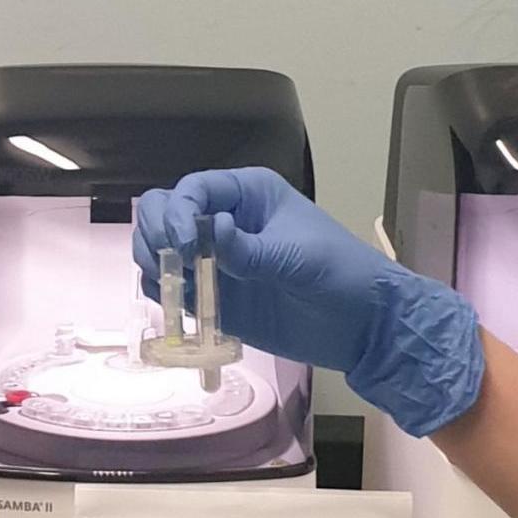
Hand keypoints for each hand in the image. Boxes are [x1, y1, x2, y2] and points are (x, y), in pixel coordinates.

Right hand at [132, 167, 484, 437]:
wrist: (362, 326)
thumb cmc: (340, 274)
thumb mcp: (296, 257)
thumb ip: (248, 248)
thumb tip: (209, 229)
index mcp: (246, 195)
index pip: (191, 191)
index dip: (177, 213)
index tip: (184, 246)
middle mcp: (223, 221)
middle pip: (163, 214)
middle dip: (155, 236)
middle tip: (168, 268)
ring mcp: (215, 261)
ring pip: (160, 251)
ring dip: (155, 267)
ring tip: (174, 290)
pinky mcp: (214, 298)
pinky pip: (173, 291)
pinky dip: (165, 297)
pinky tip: (181, 309)